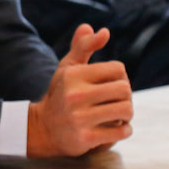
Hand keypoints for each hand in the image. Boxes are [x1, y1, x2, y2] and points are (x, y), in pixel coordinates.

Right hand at [27, 24, 133, 156]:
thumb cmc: (61, 94)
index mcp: (73, 75)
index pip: (118, 69)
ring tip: (116, 115)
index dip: (119, 77)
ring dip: (126, 114)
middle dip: (125, 97)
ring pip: (126, 110)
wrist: (42, 129)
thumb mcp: (68, 68)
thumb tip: (101, 30)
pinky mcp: (85, 138)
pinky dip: (124, 131)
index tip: (109, 84)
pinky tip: (115, 129)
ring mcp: (79, 118)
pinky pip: (121, 132)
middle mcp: (75, 95)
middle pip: (125, 90)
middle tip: (116, 102)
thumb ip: (83, 46)